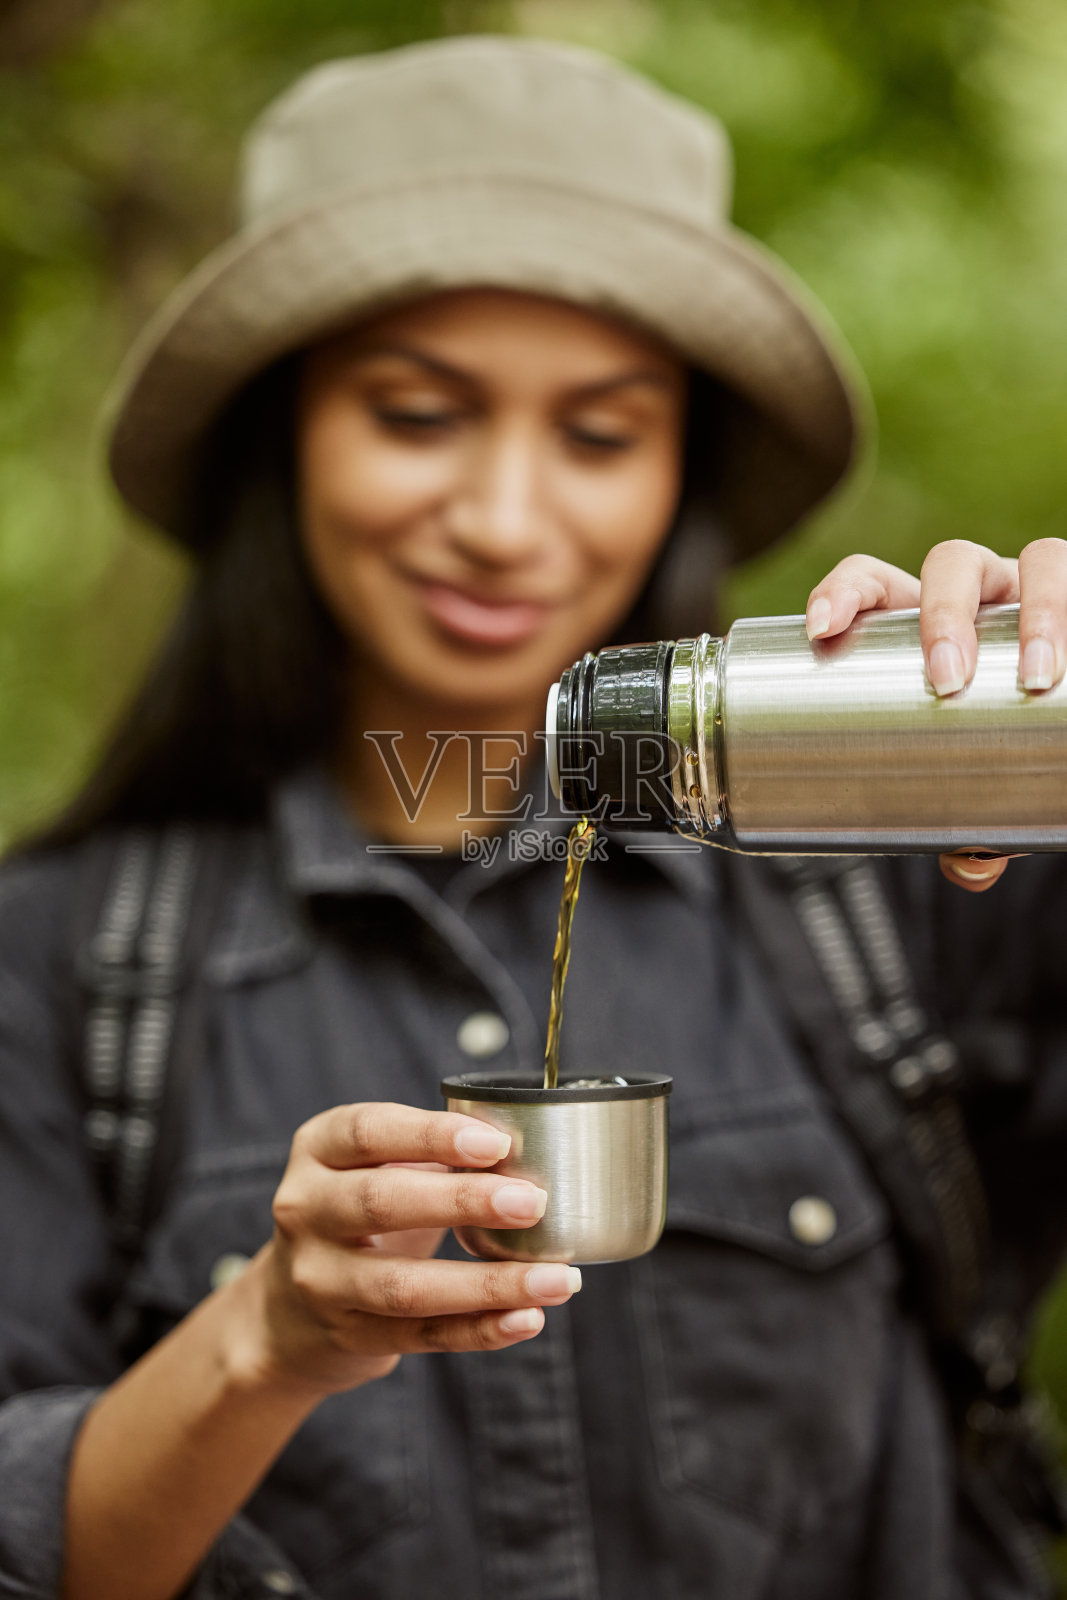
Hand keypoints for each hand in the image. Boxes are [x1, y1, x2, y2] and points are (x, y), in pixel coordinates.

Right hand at [233, 1102, 579, 1397]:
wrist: (290, 1308)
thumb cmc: (360, 1211)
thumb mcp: (376, 1166)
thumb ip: (435, 1153)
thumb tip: (527, 1156)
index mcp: (317, 1150)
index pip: (368, 1132)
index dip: (431, 1134)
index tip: (497, 1143)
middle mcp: (306, 1211)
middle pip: (380, 1204)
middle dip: (463, 1202)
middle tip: (533, 1202)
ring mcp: (321, 1281)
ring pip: (405, 1287)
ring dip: (489, 1284)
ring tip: (558, 1280)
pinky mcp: (350, 1336)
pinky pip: (422, 1336)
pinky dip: (480, 1329)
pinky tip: (528, 1318)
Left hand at [804, 537, 1066, 892]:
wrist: (1050, 737)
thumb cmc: (995, 746)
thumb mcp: (971, 782)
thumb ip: (962, 826)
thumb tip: (970, 868)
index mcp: (924, 620)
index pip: (873, 581)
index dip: (843, 591)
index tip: (820, 630)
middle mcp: (982, 593)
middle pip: (952, 563)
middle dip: (945, 615)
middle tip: (946, 682)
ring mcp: (1037, 592)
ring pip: (1038, 560)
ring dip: (1038, 609)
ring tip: (1036, 675)